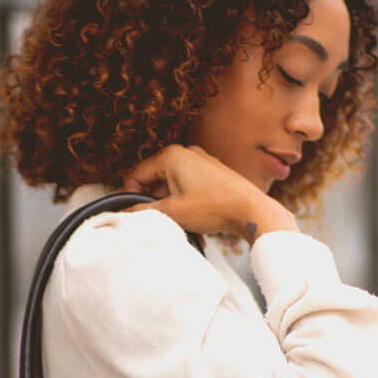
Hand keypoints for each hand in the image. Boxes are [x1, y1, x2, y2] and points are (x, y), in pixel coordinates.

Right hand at [120, 145, 297, 241]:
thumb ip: (145, 212)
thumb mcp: (173, 213)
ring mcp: (199, 162)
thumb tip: (126, 214)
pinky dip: (185, 203)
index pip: (135, 176)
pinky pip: (187, 187)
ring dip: (170, 206)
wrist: (251, 210)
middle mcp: (185, 154)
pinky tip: (194, 220)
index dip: (132, 198)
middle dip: (154, 202)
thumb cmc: (216, 207)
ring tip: (181, 223)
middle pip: (153, 180)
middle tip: (162, 221)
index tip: (137, 215)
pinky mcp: (210, 174)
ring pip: (171, 186)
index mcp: (170, 156)